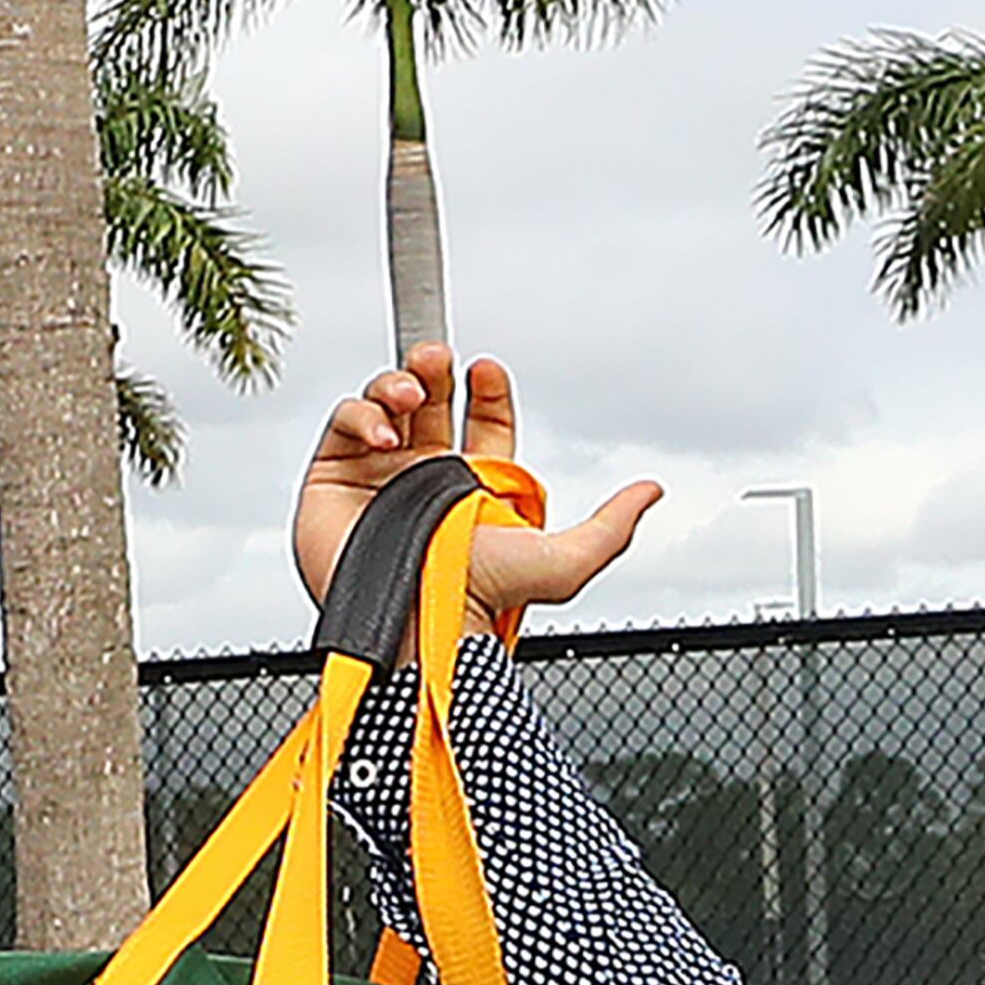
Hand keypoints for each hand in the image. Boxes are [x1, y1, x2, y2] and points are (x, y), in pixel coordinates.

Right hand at [294, 344, 662, 657]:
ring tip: (414, 392)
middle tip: (442, 359)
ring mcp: (377, 477)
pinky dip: (361, 413)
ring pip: (386, 403)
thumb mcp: (562, 563)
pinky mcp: (333, 481)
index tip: (488, 370)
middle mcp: (424, 478)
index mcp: (472, 488)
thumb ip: (610, 527)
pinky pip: (345, 424)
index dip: (488, 390)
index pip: (483, 421)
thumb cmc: (479, 602)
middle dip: (436, 368)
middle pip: (432, 400)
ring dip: (398, 382)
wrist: (413, 625)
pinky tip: (383, 433)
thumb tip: (652, 492)